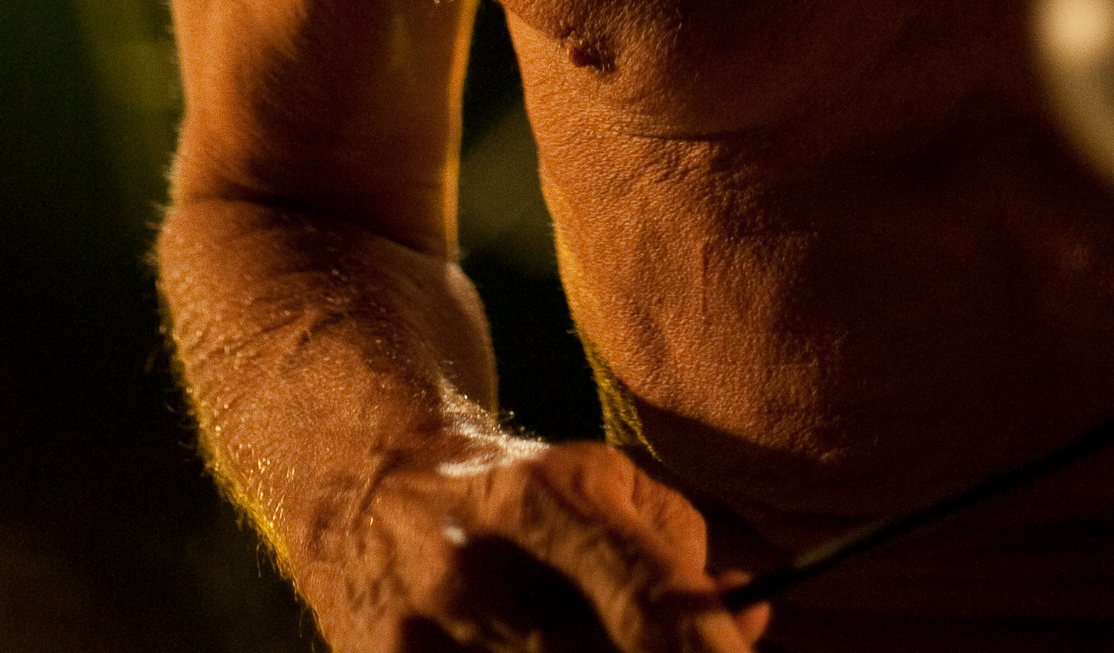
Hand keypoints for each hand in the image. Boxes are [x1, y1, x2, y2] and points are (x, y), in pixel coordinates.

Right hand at [311, 434, 769, 652]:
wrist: (365, 487)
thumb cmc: (515, 484)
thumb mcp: (602, 478)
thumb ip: (681, 546)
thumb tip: (749, 617)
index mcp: (545, 502)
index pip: (649, 606)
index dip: (711, 650)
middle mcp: (481, 576)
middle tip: (688, 650)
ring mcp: (426, 643)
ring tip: (598, 634)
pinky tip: (550, 649)